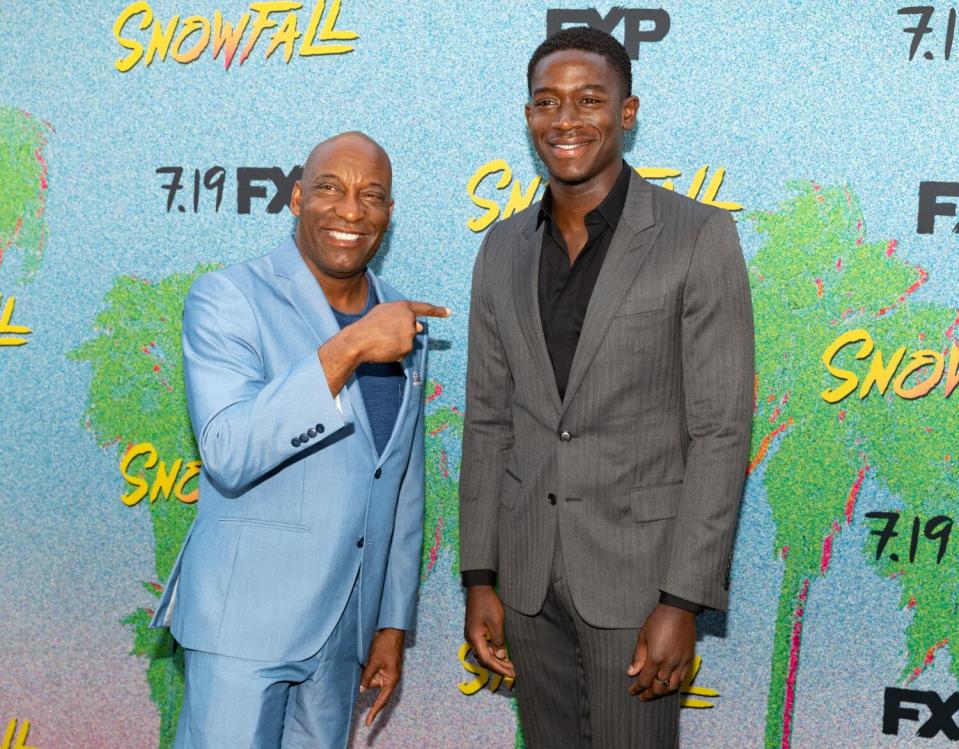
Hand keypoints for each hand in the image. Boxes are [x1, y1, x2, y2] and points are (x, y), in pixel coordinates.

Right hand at [319, 301, 448, 394]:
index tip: (449, 312)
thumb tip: (419, 326)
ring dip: (398, 344)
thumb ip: (401, 315)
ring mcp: (409, 334)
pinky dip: (395, 353)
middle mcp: (410, 320)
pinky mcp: (407, 348)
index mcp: (403, 307)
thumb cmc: (368, 325)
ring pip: (408, 342)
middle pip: (414, 329)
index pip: (425, 308)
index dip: (438, 311)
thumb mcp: (383, 312)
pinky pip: (404, 353)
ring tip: (382, 340)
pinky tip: (384, 349)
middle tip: (385, 334)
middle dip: (403, 333)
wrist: (358, 340)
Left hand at [360, 627, 404, 725]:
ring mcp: (386, 672)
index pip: (381, 701)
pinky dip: (367, 669)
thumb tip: (361, 689)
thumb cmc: (386, 645)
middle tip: (363, 669)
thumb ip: (367, 676)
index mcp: (391, 680)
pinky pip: (372, 672)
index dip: (374, 712)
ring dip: (366, 672)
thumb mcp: (374, 661)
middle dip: (365, 681)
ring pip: (371, 679)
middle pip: (373, 687)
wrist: (392, 630)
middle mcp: (389, 679)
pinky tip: (365, 660)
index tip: (368, 723)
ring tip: (367, 659)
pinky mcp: (383, 667)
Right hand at [464, 585, 513, 677]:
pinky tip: (503, 653)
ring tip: (510, 665)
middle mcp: (471, 639)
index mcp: (474, 638)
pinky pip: (484, 646)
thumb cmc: (488, 602)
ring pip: (484, 653)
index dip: (500, 669)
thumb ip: (498, 640)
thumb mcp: (496, 622)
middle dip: (499, 667)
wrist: (479, 587)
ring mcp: (473, 635)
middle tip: (513, 672)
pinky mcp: (476, 630)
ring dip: (497, 660)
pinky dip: (494, 652)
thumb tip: (501, 656)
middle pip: (484, 659)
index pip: (487, 660)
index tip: (512, 674)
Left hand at [627, 603, 695, 700]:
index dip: (637, 688)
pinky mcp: (689, 660)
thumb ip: (638, 657)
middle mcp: (669, 664)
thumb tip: (631, 672)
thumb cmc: (658, 621)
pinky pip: (682, 680)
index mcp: (656, 658)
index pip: (645, 681)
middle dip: (649, 694)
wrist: (678, 611)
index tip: (632, 691)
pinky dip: (674, 685)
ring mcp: (681, 663)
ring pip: (671, 687)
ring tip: (654, 692)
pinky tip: (667, 684)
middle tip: (642, 695)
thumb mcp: (643, 637)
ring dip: (662, 692)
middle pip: (658, 688)